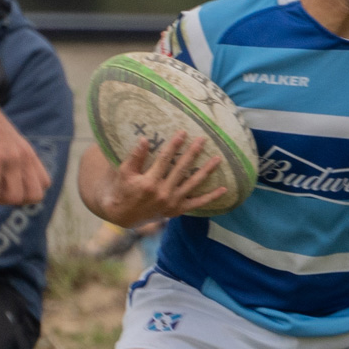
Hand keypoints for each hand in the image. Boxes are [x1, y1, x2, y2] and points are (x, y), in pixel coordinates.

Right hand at [0, 95, 51, 230]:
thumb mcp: (6, 142)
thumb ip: (13, 158)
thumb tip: (10, 176)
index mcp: (29, 153)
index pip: (44, 185)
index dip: (27, 194)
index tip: (6, 186)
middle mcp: (24, 157)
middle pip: (34, 197)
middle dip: (14, 202)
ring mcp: (10, 158)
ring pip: (15, 198)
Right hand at [99, 131, 225, 226]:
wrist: (124, 216)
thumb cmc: (124, 189)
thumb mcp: (124, 172)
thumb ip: (135, 157)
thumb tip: (144, 139)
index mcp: (149, 183)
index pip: (165, 160)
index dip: (174, 145)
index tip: (183, 133)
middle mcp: (163, 193)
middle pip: (182, 169)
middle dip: (193, 153)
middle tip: (203, 139)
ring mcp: (172, 203)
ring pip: (193, 184)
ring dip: (206, 171)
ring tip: (218, 159)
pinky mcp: (178, 210)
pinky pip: (198, 203)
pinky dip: (211, 197)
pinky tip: (224, 189)